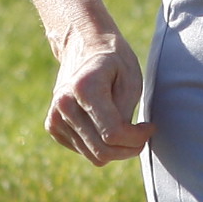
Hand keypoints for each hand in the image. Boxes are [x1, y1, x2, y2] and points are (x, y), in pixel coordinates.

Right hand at [47, 23, 153, 165]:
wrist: (83, 45)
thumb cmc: (113, 61)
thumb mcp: (130, 80)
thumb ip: (125, 112)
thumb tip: (121, 142)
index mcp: (84, 88)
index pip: (113, 134)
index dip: (137, 138)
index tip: (150, 127)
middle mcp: (63, 104)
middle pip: (102, 150)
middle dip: (128, 149)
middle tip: (141, 135)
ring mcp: (54, 117)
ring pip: (94, 156)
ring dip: (116, 149)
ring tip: (126, 129)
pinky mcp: (52, 126)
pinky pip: (84, 151)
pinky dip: (100, 144)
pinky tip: (105, 125)